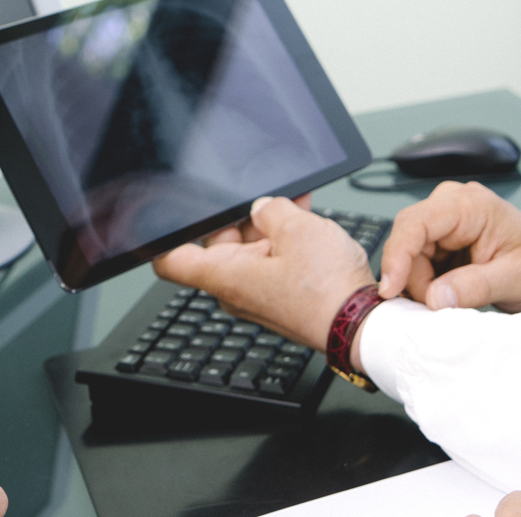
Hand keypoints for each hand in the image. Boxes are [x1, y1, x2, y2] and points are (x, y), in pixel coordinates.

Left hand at [154, 195, 374, 357]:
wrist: (359, 323)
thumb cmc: (327, 290)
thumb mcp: (298, 229)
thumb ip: (272, 209)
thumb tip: (264, 207)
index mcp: (225, 276)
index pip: (171, 259)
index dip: (162, 234)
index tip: (163, 214)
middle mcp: (235, 289)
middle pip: (218, 242)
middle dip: (240, 214)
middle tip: (263, 196)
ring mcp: (259, 293)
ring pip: (252, 247)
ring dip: (270, 224)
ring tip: (296, 205)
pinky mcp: (282, 295)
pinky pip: (273, 259)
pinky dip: (285, 239)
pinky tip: (306, 219)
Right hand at [379, 181, 520, 311]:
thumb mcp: (515, 279)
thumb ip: (476, 287)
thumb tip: (435, 297)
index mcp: (471, 205)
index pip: (416, 222)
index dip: (397, 256)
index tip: (390, 289)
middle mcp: (451, 203)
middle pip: (407, 240)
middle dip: (414, 278)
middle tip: (439, 306)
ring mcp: (443, 218)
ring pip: (408, 253)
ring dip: (421, 282)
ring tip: (454, 297)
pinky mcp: (438, 235)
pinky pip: (415, 260)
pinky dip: (425, 281)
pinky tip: (448, 291)